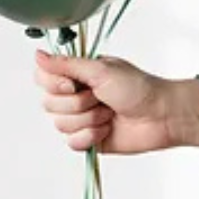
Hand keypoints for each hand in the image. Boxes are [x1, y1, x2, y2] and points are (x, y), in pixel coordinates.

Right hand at [34, 50, 198, 154]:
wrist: (160, 116)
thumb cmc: (137, 87)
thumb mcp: (100, 70)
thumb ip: (66, 64)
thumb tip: (38, 55)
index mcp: (77, 73)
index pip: (43, 77)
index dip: (54, 84)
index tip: (73, 84)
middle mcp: (76, 94)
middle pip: (49, 104)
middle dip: (77, 103)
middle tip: (99, 97)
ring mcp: (81, 117)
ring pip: (61, 124)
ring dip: (88, 119)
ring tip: (108, 113)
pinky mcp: (89, 138)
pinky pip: (72, 143)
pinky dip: (90, 137)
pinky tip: (107, 129)